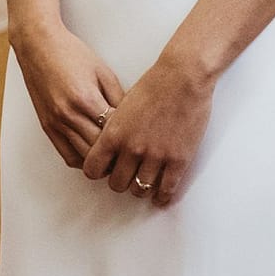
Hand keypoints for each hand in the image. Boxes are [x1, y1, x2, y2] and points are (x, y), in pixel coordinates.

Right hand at [10, 22, 123, 168]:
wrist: (38, 45)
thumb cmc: (71, 53)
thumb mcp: (103, 72)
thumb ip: (119, 99)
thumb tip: (134, 122)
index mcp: (86, 99)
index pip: (115, 133)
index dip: (130, 140)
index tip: (141, 141)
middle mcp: (68, 114)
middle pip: (100, 151)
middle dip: (118, 156)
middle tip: (133, 156)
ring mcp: (56, 122)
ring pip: (85, 158)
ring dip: (101, 162)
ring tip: (116, 158)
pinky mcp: (47, 126)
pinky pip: (67, 155)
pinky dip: (83, 160)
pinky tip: (94, 154)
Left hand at [81, 52, 213, 207]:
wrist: (182, 79)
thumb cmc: (152, 86)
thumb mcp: (121, 107)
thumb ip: (113, 129)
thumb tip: (109, 147)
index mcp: (113, 134)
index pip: (92, 168)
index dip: (97, 171)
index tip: (103, 169)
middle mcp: (131, 148)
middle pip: (116, 183)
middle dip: (118, 182)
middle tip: (124, 177)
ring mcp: (156, 156)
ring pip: (140, 190)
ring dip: (139, 190)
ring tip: (142, 186)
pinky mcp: (179, 160)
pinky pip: (167, 189)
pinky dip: (162, 196)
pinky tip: (160, 196)